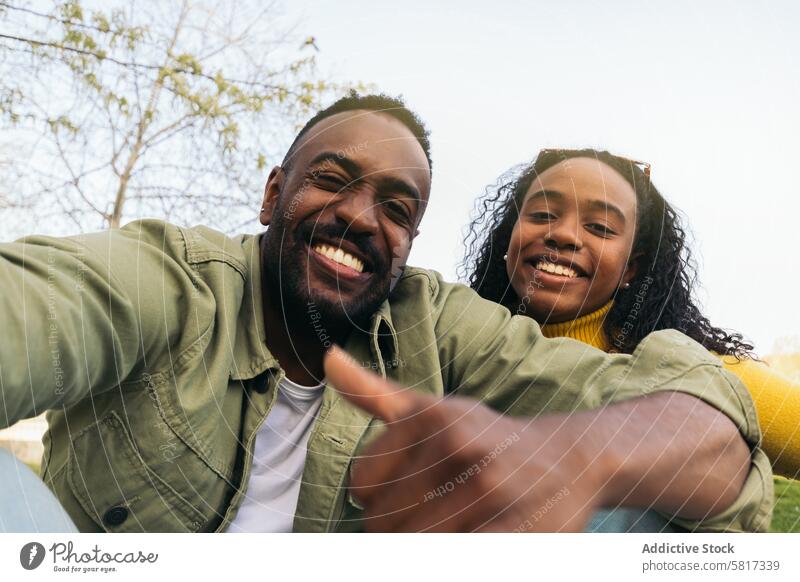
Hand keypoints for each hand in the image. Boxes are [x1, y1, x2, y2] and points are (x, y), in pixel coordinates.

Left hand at [324, 346, 610, 531]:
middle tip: (433, 510)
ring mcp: (485, 486)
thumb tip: (328, 359)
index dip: (376, 498)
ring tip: (454, 523)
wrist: (568, 458)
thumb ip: (374, 392)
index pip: (361, 485)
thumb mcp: (432, 407)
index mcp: (430, 417)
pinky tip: (472, 533)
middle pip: (382, 522)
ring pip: (411, 545)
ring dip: (426, 543)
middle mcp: (456, 445)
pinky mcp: (511, 528)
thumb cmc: (487, 435)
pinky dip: (453, 550)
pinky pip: (452, 556)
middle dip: (398, 526)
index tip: (407, 489)